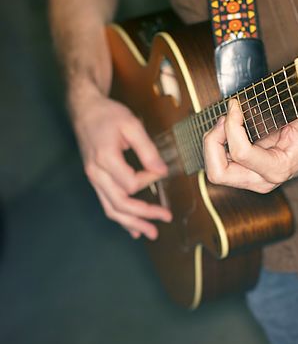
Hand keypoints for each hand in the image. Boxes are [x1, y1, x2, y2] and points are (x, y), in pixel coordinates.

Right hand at [74, 93, 171, 238]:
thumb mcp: (131, 125)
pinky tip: (132, 228)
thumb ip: (147, 149)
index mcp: (105, 158)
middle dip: (144, 215)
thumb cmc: (108, 115)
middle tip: (165, 218)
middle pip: (120, 204)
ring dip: (131, 223)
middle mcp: (96, 173)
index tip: (160, 172)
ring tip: (150, 233)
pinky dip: (120, 218)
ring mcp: (94, 179)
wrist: (85, 110)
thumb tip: (162, 171)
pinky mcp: (95, 180)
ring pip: (111, 209)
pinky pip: (106, 204)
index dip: (149, 180)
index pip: (131, 183)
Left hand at [203, 100, 297, 192]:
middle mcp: (262, 180)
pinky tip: (230, 126)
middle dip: (213, 142)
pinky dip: (218, 143)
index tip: (236, 105)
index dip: (231, 125)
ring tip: (227, 120)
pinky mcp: (248, 172)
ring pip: (215, 170)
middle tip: (224, 119)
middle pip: (218, 172)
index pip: (240, 152)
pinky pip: (221, 162)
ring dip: (214, 142)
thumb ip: (277, 111)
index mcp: (278, 169)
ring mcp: (253, 178)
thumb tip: (243, 105)